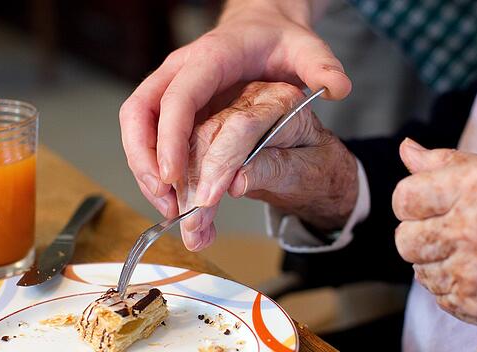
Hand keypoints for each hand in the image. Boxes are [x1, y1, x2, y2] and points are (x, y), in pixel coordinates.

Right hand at [119, 0, 351, 219]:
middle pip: (139, 114)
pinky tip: (173, 194)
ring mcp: (172, 87)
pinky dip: (154, 165)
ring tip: (169, 208)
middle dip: (144, 161)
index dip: (168, 138)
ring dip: (145, 169)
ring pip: (137, 127)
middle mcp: (181, 71)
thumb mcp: (306, 48)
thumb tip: (339, 88)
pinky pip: (149, 134)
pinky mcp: (171, 104)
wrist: (261, 27)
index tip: (172, 177)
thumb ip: (322, 66)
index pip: (177, 98)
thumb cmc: (278, 40)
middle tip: (166, 202)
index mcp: (210, 58)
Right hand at [175, 81, 357, 250]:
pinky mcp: (210, 128)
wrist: (317, 168)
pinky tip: (187, 215)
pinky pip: (182, 154)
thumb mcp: (310, 171)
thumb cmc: (320, 167)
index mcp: (281, 99)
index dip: (219, 163)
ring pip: (185, 146)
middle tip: (194, 225)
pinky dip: (179, 188)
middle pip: (204, 134)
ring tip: (193, 230)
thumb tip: (237, 180)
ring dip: (181, 190)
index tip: (207, 199)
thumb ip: (276, 169)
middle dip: (192, 184)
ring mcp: (227, 111)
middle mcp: (249, 98)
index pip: (240, 126)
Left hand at [392, 138, 476, 331]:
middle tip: (454, 226)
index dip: (414, 199)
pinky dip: (454, 285)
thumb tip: (406, 149)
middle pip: (404, 240)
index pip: (403, 199)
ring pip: (419, 271)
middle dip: (421, 232)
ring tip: (475, 249)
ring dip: (438, 261)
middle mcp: (474, 230)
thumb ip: (446, 162)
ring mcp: (476, 272)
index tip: (433, 201)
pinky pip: (439, 296)